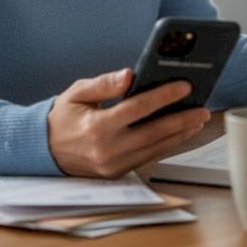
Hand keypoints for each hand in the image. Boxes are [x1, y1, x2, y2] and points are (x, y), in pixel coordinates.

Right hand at [46, 68, 209, 178]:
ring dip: (180, 134)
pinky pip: (148, 157)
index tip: (184, 86)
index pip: (139, 108)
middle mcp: (107, 149)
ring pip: (155, 148)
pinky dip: (166, 144)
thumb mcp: (77, 92)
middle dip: (182, 119)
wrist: (44, 150)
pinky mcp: (118, 173)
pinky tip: (179, 133)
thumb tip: (130, 74)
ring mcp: (113, 165)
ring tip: (197, 120)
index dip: (164, 96)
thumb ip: (104, 83)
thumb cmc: (62, 117)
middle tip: (203, 109)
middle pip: (154, 132)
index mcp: (97, 126)